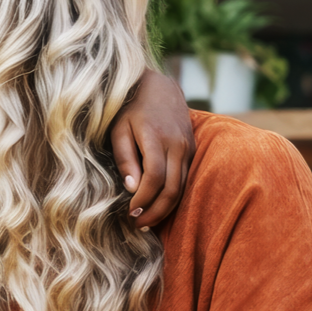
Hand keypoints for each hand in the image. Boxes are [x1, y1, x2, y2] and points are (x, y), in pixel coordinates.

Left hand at [110, 68, 193, 228]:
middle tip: (138, 224)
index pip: (155, 178)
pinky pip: (185, 178)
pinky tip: (158, 205)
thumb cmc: (130, 108)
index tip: (129, 214)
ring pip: (182, 187)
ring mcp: (188, 147)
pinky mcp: (192, 149)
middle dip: (156, 212)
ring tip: (147, 220)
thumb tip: (132, 188)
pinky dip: (173, 196)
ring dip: (166, 208)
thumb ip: (125, 158)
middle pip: (173, 189)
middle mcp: (178, 144)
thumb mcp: (119, 129)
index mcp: (157, 137)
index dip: (143, 201)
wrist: (158, 85)